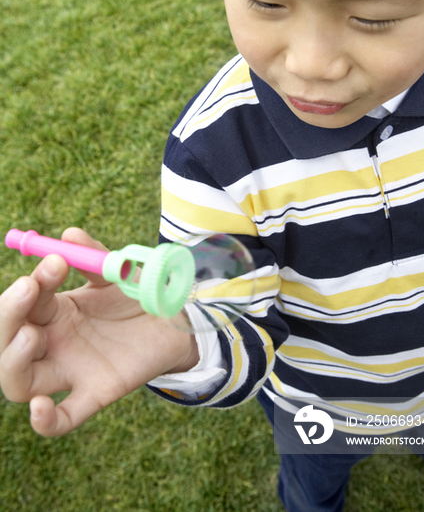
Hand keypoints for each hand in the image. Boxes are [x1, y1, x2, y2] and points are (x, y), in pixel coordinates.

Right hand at [0, 228, 198, 435]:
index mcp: (54, 311)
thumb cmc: (139, 295)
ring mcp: (70, 371)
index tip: (56, 262)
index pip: (24, 301)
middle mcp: (53, 343)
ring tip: (30, 335)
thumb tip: (68, 234)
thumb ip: (95, 256)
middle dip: (9, 313)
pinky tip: (40, 408)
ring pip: (18, 381)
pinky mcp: (96, 393)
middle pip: (7, 340)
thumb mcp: (118, 271)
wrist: (176, 320)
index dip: (32, 282)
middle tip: (30, 288)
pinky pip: (64, 418)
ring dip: (13, 359)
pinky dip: (46, 421)